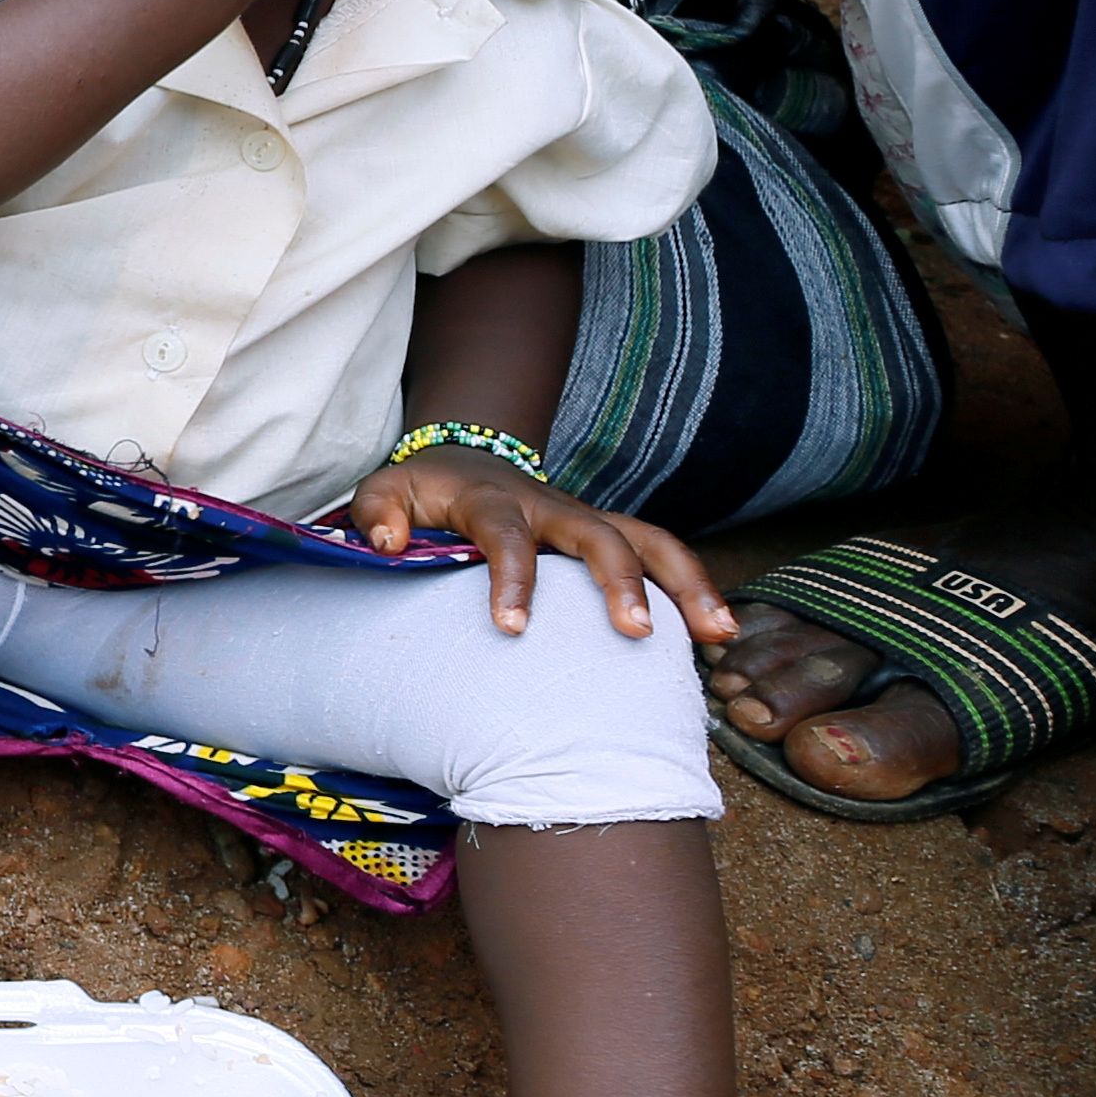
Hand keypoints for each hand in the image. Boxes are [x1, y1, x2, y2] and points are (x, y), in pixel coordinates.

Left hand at [345, 442, 736, 644]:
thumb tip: (389, 542)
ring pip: (650, 539)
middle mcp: (550, 507)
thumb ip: (377, 512)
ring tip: (718, 634)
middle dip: (621, 581)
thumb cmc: (422, 491)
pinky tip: (717, 635)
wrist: (463, 460)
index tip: (510, 628)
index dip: (511, 578)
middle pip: (599, 534)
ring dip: (687, 582)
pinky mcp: (607, 535)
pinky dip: (693, 588)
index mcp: (493, 501)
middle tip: (638, 633)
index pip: (506, 536)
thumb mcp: (384, 491)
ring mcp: (586, 520)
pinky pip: (660, 555)